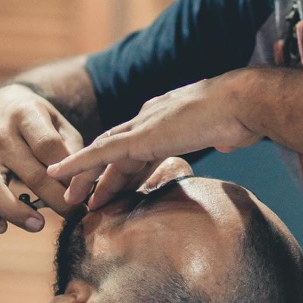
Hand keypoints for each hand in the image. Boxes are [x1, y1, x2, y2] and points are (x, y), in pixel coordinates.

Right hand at [0, 84, 84, 232]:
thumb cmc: (35, 118)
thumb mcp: (57, 120)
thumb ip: (71, 148)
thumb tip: (82, 184)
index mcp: (25, 115)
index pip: (49, 146)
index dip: (69, 173)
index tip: (85, 190)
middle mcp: (1, 135)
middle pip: (30, 172)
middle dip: (57, 199)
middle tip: (76, 214)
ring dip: (15, 211)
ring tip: (38, 224)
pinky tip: (1, 227)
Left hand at [47, 71, 260, 208]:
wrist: (243, 102)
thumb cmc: (243, 116)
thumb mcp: (228, 128)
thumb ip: (220, 134)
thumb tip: (229, 140)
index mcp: (168, 117)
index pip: (139, 146)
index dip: (124, 168)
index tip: (116, 188)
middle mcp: (150, 117)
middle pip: (115, 150)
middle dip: (98, 175)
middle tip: (84, 200)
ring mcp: (143, 125)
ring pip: (103, 153)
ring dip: (84, 177)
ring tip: (70, 200)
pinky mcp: (139, 136)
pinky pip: (100, 153)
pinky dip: (78, 164)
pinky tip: (58, 175)